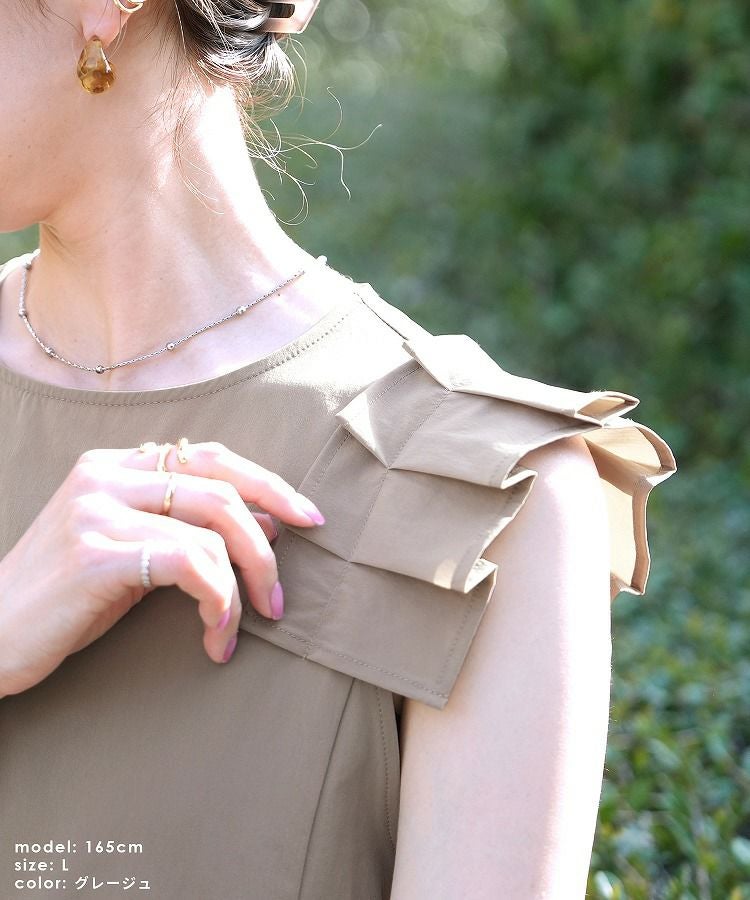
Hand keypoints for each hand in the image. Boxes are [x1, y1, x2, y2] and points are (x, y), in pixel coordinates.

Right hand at [0, 440, 324, 697]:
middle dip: (266, 548)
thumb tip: (268, 523)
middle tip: (279, 599)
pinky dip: (218, 603)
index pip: (212, 458)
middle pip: (222, 492)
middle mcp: (106, 475)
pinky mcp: (94, 554)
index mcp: (116, 465)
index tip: (310, 518)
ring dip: (242, 589)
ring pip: (211, 532)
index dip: (269, 484)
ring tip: (234, 632)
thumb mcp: (133, 552)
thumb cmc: (67, 600)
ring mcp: (97, 510)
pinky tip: (213, 638)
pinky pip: (189, 565)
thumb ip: (187, 528)